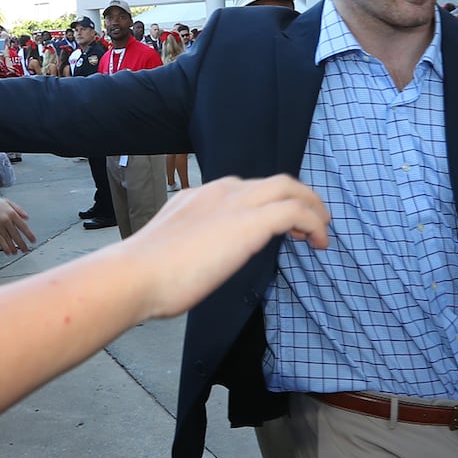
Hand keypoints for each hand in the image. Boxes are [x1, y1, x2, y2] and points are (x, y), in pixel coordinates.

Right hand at [0, 194, 35, 254]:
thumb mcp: (6, 202)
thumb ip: (18, 209)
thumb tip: (26, 217)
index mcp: (11, 212)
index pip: (23, 226)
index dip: (29, 234)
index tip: (33, 240)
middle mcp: (6, 219)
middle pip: (16, 235)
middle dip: (22, 244)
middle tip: (26, 249)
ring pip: (9, 240)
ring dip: (13, 248)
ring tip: (16, 252)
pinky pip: (0, 241)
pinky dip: (5, 248)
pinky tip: (8, 251)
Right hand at [120, 175, 330, 320]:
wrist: (136, 275)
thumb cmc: (144, 275)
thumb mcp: (171, 250)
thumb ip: (191, 246)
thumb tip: (201, 262)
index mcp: (197, 197)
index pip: (243, 189)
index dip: (266, 203)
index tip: (278, 225)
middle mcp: (218, 192)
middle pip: (271, 182)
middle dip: (297, 198)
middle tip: (310, 221)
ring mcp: (234, 203)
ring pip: (288, 187)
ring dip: (311, 206)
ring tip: (321, 230)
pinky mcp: (250, 222)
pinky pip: (294, 210)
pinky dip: (312, 222)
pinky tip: (318, 241)